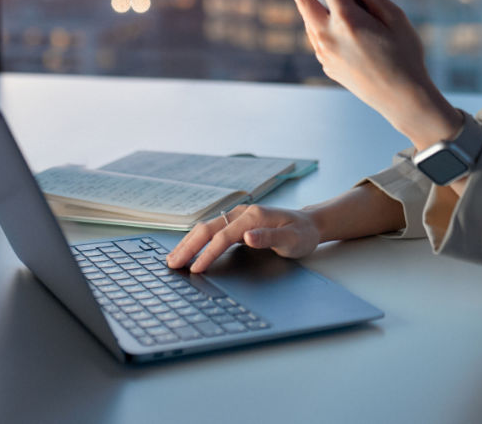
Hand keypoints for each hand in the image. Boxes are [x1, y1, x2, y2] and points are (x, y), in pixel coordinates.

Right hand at [165, 204, 320, 272]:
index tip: (195, 269)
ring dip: (189, 242)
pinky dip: (197, 240)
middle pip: (208, 228)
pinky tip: (188, 250)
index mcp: (254, 216)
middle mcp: (242, 213)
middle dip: (189, 246)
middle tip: (172, 263)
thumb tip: (248, 237)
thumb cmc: (302, 234)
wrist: (309, 224)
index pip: (224, 236)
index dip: (208, 253)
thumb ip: (270, 237)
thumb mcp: (293, 239)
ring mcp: (237, 216)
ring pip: (206, 228)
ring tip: (172, 258)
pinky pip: (212, 231)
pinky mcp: (236, 223)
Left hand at [285, 0, 460, 149]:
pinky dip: (317, 22)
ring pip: (309, 20)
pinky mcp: (327, 66)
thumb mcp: (395, 18)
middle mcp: (329, 36)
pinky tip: (322, 17)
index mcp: (348, 19)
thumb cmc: (406, 55)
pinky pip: (317, 37)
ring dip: (305, 1)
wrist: (403, 100)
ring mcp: (325, 54)